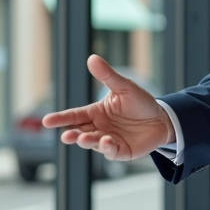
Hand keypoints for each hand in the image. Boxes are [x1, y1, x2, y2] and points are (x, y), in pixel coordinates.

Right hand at [41, 55, 174, 160]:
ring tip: (83, 139)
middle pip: (79, 132)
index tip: (47, 121)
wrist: (162, 118)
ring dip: (87, 141)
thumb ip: (108, 76)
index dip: (60, 118)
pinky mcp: (120, 151)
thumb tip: (92, 58)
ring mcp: (108, 140)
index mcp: (95, 112)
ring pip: (92, 143)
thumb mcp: (124, 86)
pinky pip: (110, 152)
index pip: (74, 116)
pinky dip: (106, 148)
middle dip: (71, 134)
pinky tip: (106, 142)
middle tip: (66, 135)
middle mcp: (98, 128)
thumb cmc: (140, 102)